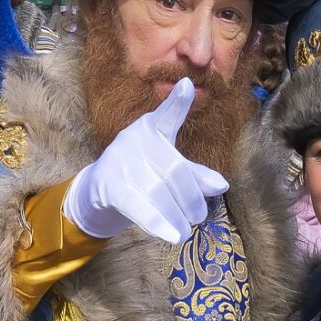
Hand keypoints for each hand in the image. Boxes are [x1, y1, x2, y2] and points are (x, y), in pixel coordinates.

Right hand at [63, 78, 228, 244]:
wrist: (99, 191)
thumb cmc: (142, 173)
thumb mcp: (166, 166)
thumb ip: (194, 174)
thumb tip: (221, 185)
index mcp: (149, 129)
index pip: (166, 116)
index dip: (177, 102)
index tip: (186, 85)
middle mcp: (133, 140)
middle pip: (174, 169)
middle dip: (191, 197)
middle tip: (199, 215)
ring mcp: (120, 163)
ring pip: (159, 192)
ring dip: (177, 215)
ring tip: (186, 230)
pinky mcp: (109, 187)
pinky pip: (138, 207)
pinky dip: (158, 224)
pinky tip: (173, 236)